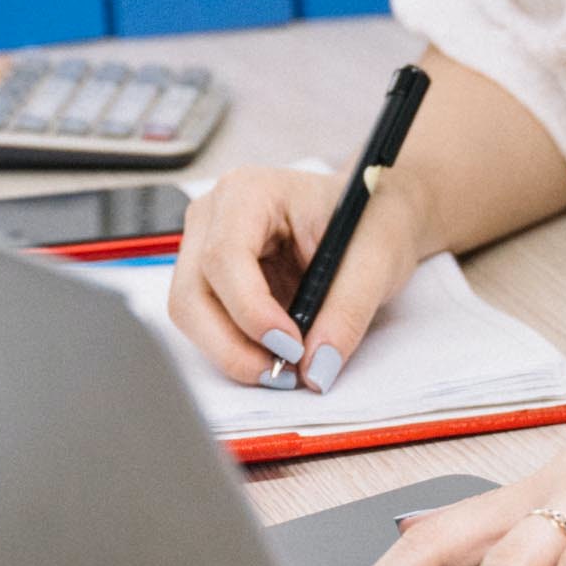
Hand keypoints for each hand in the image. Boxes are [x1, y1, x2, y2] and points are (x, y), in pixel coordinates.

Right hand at [164, 162, 436, 392]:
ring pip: (191, 315)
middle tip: (284, 373)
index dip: (250, 310)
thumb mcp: (374, 262)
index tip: (290, 346)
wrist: (371, 214)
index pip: (224, 257)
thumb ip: (346, 315)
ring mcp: (204, 246)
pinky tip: (275, 354)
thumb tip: (316, 370)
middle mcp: (213, 216)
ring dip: (233, 351)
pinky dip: (237, 347)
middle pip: (192, 294)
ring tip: (285, 368)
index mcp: (249, 191)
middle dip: (233, 344)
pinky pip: (206, 323)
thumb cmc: (369, 219)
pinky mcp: (211, 278)